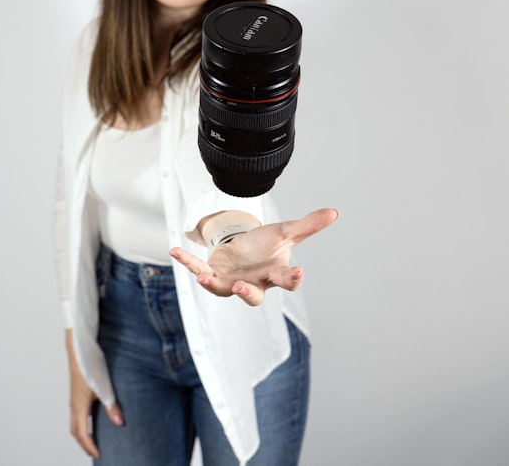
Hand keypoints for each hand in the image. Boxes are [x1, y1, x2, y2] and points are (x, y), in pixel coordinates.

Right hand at [66, 330, 121, 458]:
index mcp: (79, 406)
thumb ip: (112, 406)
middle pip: (75, 431)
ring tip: (93, 440)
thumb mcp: (104, 387)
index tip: (98, 455)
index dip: (89, 446)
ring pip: (75, 422)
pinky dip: (83, 423)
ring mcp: (74, 399)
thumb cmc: (89, 367)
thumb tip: (120, 422)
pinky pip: (77, 414)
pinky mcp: (76, 393)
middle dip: (84, 444)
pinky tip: (93, 419)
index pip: (82, 434)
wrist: (79, 350)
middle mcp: (74, 405)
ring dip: (82, 434)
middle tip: (94, 452)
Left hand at [170, 208, 338, 305]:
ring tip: (202, 277)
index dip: (293, 279)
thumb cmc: (267, 245)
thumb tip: (335, 211)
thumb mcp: (287, 232)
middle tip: (242, 289)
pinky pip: (198, 269)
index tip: (300, 273)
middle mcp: (254, 283)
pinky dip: (187, 262)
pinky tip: (174, 251)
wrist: (244, 247)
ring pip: (223, 291)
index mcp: (274, 274)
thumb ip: (309, 225)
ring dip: (211, 284)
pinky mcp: (212, 275)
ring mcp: (231, 282)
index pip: (287, 281)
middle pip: (254, 296)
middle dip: (249, 294)